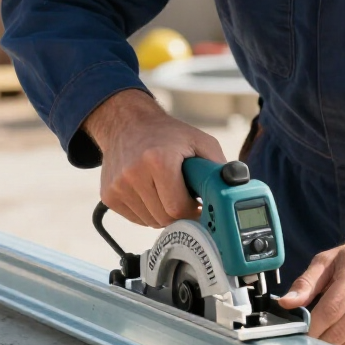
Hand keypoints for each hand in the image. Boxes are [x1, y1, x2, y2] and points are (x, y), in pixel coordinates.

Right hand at [85, 89, 225, 227]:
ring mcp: (118, 186)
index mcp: (158, 160)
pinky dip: (148, 211)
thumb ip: (219, 167)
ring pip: (151, 221)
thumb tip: (235, 189)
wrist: (127, 123)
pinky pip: (137, 218)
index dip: (193, 210)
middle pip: (165, 218)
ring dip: (164, 212)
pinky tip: (151, 192)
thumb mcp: (200, 141)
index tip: (198, 204)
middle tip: (184, 196)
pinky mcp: (109, 195)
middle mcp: (134, 173)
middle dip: (179, 212)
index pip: (179, 209)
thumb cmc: (167, 134)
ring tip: (167, 190)